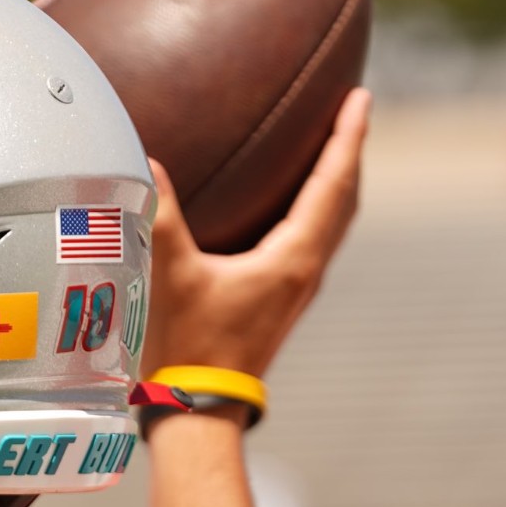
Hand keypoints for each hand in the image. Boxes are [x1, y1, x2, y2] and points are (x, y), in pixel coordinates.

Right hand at [141, 88, 369, 377]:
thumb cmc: (187, 347)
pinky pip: (315, 243)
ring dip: (337, 184)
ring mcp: (297, 291)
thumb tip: (146, 162)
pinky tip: (296, 210)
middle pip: (344, 200)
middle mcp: (305, 271)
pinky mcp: (282, 304)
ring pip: (334, 224)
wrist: (198, 408)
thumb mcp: (170, 274)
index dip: (346, 137)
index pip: (331, 183)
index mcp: (291, 258)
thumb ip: (161, 215)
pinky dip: (318, 213)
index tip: (359, 98)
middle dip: (348, 153)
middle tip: (351, 113)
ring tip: (332, 152)